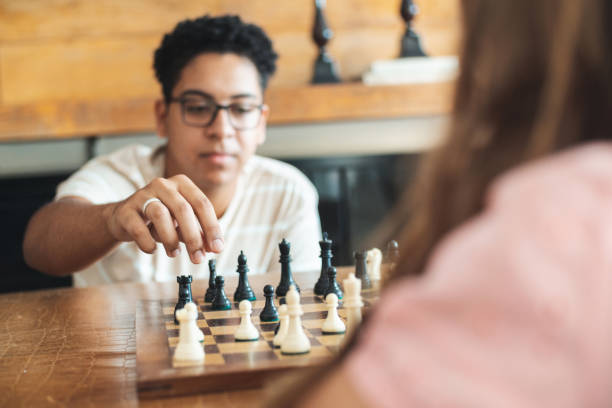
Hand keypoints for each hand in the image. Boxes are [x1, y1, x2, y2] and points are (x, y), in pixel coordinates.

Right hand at [103, 174, 222, 262]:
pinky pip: (138, 228)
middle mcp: (163, 185)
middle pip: (183, 209)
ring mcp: (142, 195)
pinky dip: (148, 242)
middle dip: (194, 237)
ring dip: (171, 239)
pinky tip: (152, 249)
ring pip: (160, 215)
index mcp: (182, 184)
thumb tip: (214, 248)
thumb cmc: (160, 220)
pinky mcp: (125, 211)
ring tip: (174, 253)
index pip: (202, 204)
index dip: (212, 227)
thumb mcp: (182, 224)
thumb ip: (198, 233)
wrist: (124, 218)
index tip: (218, 248)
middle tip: (198, 258)